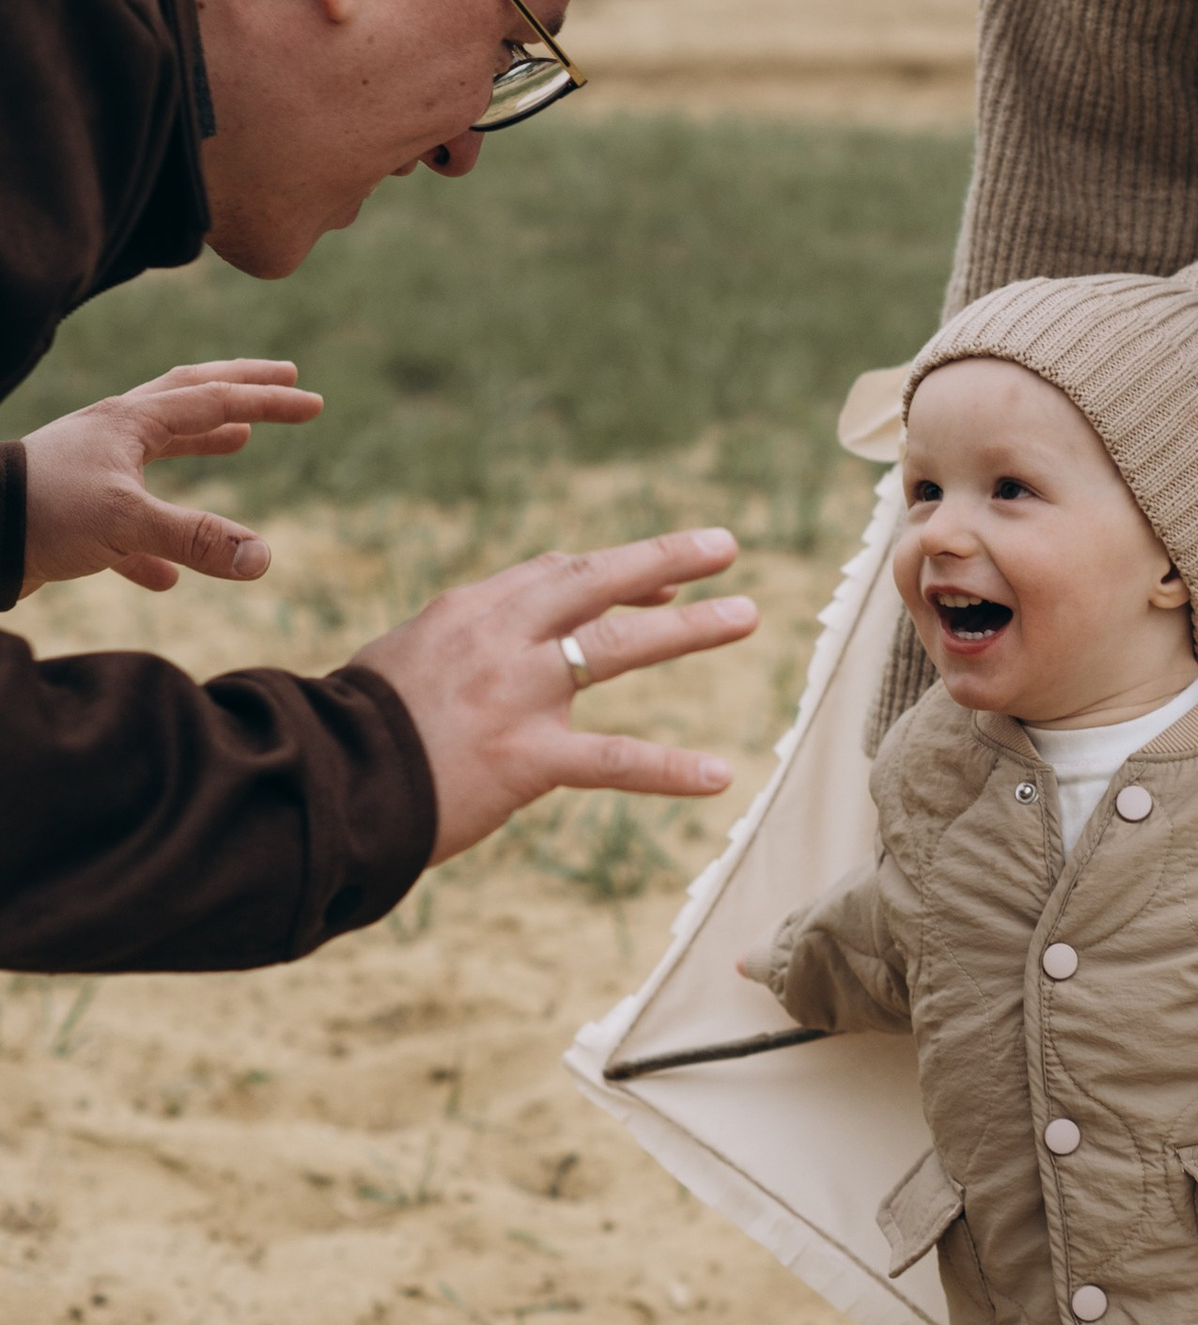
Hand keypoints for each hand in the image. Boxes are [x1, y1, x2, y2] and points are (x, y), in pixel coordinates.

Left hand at [17, 362, 325, 593]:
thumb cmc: (44, 514)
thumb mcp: (127, 524)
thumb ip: (197, 539)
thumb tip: (265, 559)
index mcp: (130, 423)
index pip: (214, 400)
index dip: (268, 400)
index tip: (314, 401)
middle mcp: (113, 434)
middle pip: (188, 396)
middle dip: (240, 386)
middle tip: (285, 375)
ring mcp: (92, 468)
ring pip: (160, 446)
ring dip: (203, 441)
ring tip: (238, 441)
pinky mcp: (74, 512)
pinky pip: (126, 525)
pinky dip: (156, 545)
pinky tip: (170, 576)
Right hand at [353, 528, 758, 866]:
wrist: (324, 780)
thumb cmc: (356, 727)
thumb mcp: (405, 657)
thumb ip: (462, 641)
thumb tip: (500, 639)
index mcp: (470, 611)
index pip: (556, 576)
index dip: (615, 575)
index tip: (658, 584)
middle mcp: (500, 640)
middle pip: (596, 582)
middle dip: (665, 560)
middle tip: (724, 545)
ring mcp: (518, 696)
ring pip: (617, 649)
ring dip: (690, 629)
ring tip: (746, 614)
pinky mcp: (527, 760)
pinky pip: (614, 761)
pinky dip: (670, 770)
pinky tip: (719, 775)